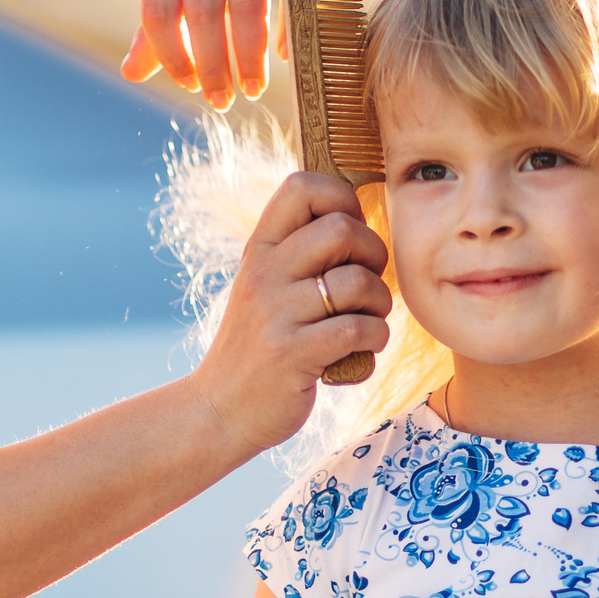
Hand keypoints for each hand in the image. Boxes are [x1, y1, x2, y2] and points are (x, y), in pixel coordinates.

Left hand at [123, 0, 333, 108]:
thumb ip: (159, 26)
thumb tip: (129, 73)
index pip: (159, 10)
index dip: (171, 54)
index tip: (189, 85)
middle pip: (202, 11)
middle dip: (211, 65)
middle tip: (222, 100)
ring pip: (247, 4)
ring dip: (249, 55)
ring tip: (252, 88)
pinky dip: (289, 26)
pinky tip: (287, 56)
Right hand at [189, 171, 390, 448]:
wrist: (219, 411)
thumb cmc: (257, 349)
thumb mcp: (263, 290)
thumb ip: (297, 255)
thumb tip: (355, 221)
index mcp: (258, 250)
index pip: (302, 186)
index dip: (342, 199)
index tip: (350, 236)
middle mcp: (263, 274)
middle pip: (341, 228)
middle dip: (373, 255)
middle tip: (366, 286)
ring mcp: (276, 313)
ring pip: (358, 282)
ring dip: (379, 305)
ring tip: (366, 323)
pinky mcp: (293, 354)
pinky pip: (359, 329)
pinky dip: (373, 342)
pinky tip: (358, 355)